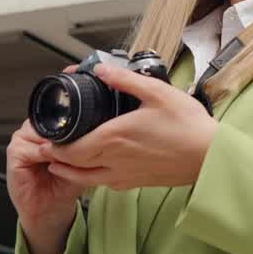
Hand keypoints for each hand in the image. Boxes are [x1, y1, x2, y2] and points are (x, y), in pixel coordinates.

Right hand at [6, 67, 83, 236]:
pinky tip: (54, 164)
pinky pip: (31, 149)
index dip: (76, 120)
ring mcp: (22, 139)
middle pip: (52, 121)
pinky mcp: (14, 154)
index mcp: (49, 126)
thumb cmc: (65, 185)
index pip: (62, 113)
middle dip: (67, 134)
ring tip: (67, 157)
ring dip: (57, 145)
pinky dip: (46, 156)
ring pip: (42, 133)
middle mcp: (34, 129)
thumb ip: (89, 142)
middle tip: (81, 145)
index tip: (92, 128)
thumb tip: (107, 127)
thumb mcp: (84, 159)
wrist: (50, 210)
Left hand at [40, 63, 218, 189]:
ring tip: (59, 163)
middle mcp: (115, 160)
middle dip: (55, 158)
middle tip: (45, 148)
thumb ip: (125, 80)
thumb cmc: (188, 126)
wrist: (209, 157)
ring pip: (86, 179)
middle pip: (73, 165)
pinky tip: (95, 170)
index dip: (52, 146)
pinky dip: (92, 178)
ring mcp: (125, 175)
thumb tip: (102, 70)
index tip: (43, 138)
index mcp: (114, 137)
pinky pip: (105, 183)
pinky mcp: (137, 182)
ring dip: (69, 171)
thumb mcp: (157, 92)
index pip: (71, 148)